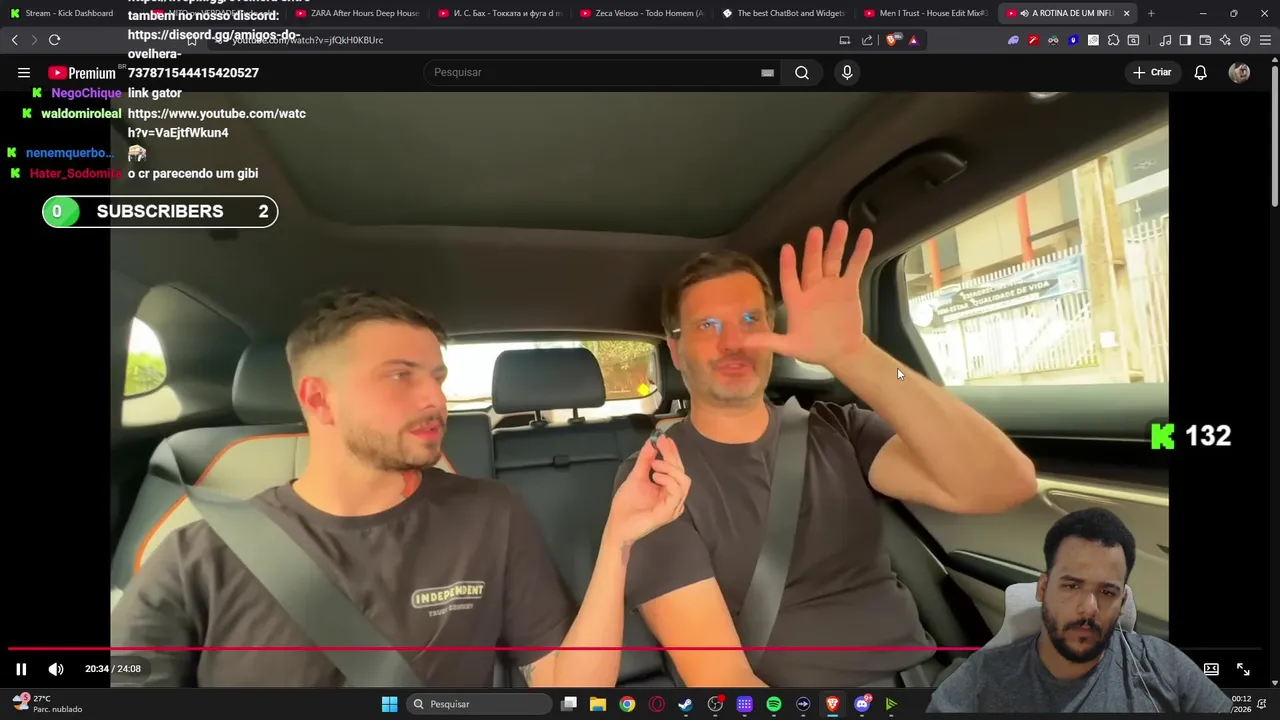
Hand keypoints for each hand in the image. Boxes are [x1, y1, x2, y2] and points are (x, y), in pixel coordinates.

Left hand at [605, 435, 690, 546]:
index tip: (665, 438)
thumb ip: (645, 460)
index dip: (673, 452)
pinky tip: (655, 476)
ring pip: (684, 482)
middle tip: (661, 445)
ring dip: (670, 469)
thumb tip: (652, 442)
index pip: (676, 467)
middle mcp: (674, 497)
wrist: (617, 525)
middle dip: (672, 456)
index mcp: (668, 488)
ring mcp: (673, 506)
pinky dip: (668, 481)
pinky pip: (676, 493)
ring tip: (654, 466)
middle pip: (682, 472)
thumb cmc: (626, 504)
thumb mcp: (636, 476)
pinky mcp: (668, 513)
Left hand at [742, 220, 872, 367]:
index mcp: (796, 300)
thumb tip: (739, 342)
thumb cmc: (814, 349)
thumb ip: (767, 341)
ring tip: (840, 225)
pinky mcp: (849, 287)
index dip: (788, 265)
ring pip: (833, 260)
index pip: (789, 278)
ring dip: (836, 243)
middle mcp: (812, 288)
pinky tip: (865, 235)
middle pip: (812, 264)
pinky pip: (854, 266)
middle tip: (815, 230)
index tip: (786, 249)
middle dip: (814, 248)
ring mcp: (831, 286)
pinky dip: (860, 251)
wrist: (843, 353)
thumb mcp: (789, 346)